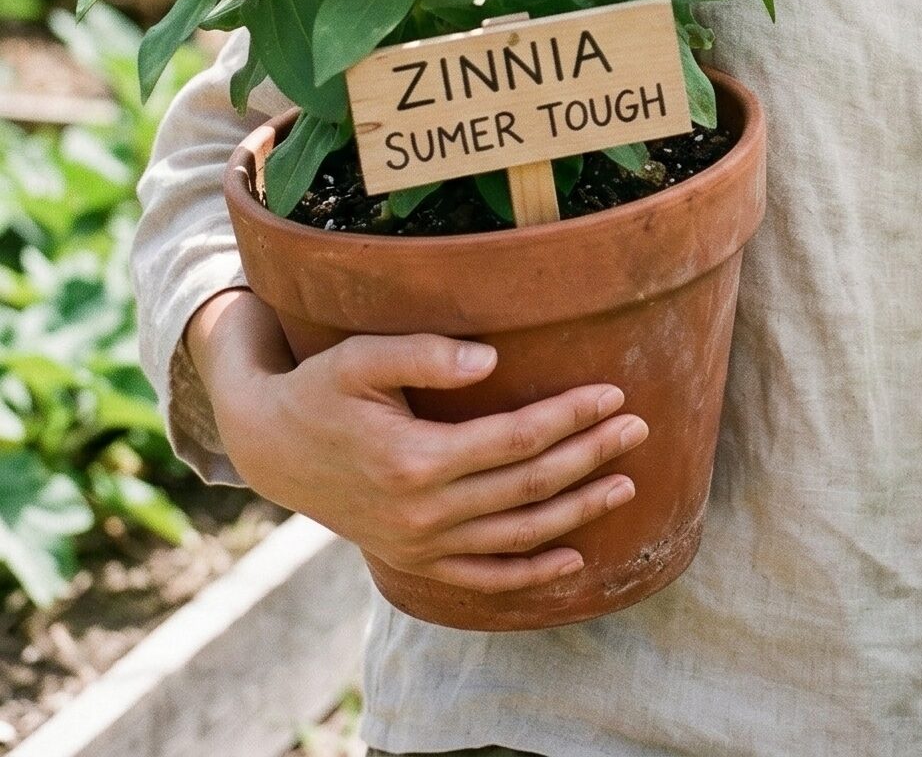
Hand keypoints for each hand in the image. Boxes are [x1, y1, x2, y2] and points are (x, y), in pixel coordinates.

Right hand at [186, 290, 645, 593]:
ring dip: (577, 512)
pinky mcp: (413, 559)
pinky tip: (574, 559)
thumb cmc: (324, 388)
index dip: (569, 416)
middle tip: (639, 427)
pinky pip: (482, 577)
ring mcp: (418, 543)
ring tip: (627, 484)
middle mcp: (421, 511)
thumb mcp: (363, 356)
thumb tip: (492, 359)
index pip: (516, 439)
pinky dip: (531, 573)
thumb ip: (426, 353)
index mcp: (415, 458)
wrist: (271, 445)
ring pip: (517, 535)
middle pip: (529, 485)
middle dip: (590, 456)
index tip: (614, 392)